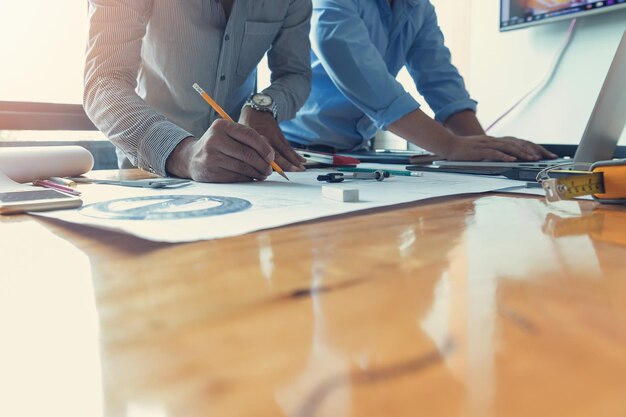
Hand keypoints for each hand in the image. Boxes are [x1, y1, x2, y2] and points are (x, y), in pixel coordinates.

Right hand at [165, 119, 274, 182]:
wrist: (191, 158)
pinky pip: (236, 177)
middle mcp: (215, 139)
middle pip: (248, 153)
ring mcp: (211, 156)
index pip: (249, 135)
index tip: (271, 157)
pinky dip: (247, 179)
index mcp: (222, 126)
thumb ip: (250, 140)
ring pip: (243, 167)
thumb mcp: (229, 135)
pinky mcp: (211, 172)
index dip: (264, 147)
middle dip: (263, 164)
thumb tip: (270, 154)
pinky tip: (250, 178)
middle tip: (269, 169)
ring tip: (262, 174)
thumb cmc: (218, 146)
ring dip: (257, 173)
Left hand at [239, 106, 305, 171]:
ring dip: (294, 160)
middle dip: (287, 164)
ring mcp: (274, 137)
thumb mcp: (241, 136)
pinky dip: (295, 154)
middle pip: (277, 153)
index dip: (268, 164)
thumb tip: (246, 169)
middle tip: (295, 171)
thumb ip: (244, 150)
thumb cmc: (247, 127)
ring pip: (285, 150)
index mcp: (253, 140)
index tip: (274, 172)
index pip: (261, 154)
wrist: (257, 110)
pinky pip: (288, 147)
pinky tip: (302, 160)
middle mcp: (265, 138)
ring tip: (301, 168)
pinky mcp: (280, 136)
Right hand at [442, 135, 557, 161]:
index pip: (517, 142)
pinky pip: (494, 152)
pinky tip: (512, 159)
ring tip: (532, 159)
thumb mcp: (480, 150)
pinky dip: (504, 155)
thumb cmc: (463, 150)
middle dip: (532, 150)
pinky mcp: (479, 150)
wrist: (448, 145)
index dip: (531, 147)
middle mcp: (493, 140)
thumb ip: (492, 153)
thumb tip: (504, 159)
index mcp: (495, 140)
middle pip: (516, 143)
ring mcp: (486, 144)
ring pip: (508, 147)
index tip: (543, 154)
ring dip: (521, 153)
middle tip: (544, 156)